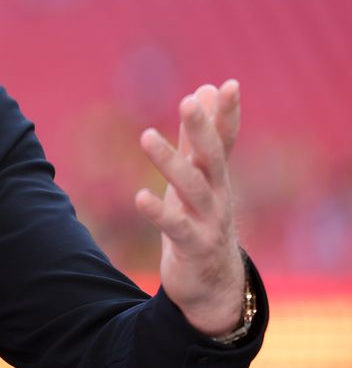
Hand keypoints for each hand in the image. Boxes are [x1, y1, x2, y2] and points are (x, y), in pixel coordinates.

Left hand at [136, 80, 244, 336]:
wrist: (213, 283)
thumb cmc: (201, 219)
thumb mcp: (199, 176)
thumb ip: (198, 137)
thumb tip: (204, 90)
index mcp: (216, 176)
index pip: (225, 140)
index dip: (227, 114)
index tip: (228, 84)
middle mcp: (218, 195)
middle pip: (212, 157)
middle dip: (201, 128)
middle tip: (189, 99)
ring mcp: (209, 221)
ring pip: (192, 188)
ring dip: (170, 162)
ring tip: (146, 134)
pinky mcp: (194, 247)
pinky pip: (176, 228)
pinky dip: (159, 212)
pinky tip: (139, 197)